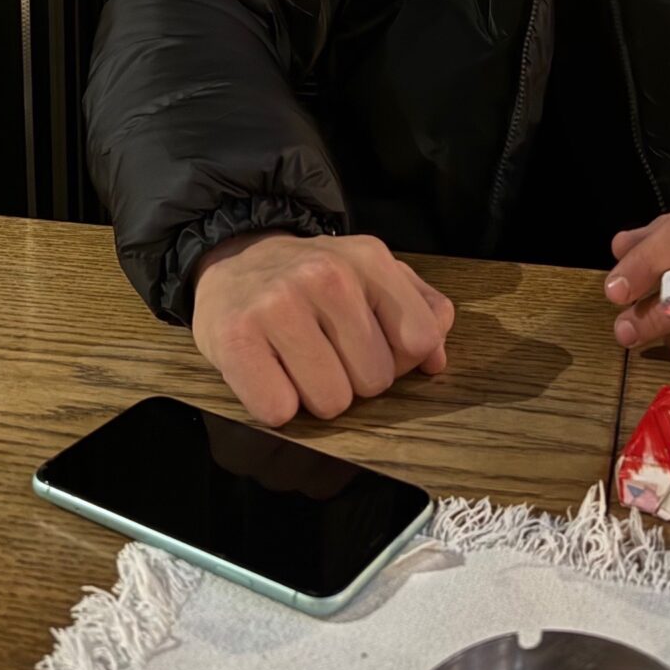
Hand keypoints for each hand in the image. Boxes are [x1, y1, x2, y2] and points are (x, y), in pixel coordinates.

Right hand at [192, 231, 454, 426]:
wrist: (234, 259)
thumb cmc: (310, 280)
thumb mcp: (370, 275)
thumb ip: (417, 310)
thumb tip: (436, 360)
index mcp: (368, 259)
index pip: (419, 340)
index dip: (398, 359)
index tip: (369, 346)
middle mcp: (327, 275)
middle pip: (375, 381)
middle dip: (353, 380)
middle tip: (324, 353)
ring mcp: (278, 304)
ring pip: (331, 402)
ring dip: (313, 396)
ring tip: (296, 363)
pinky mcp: (236, 338)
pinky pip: (279, 410)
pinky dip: (275, 404)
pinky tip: (268, 372)